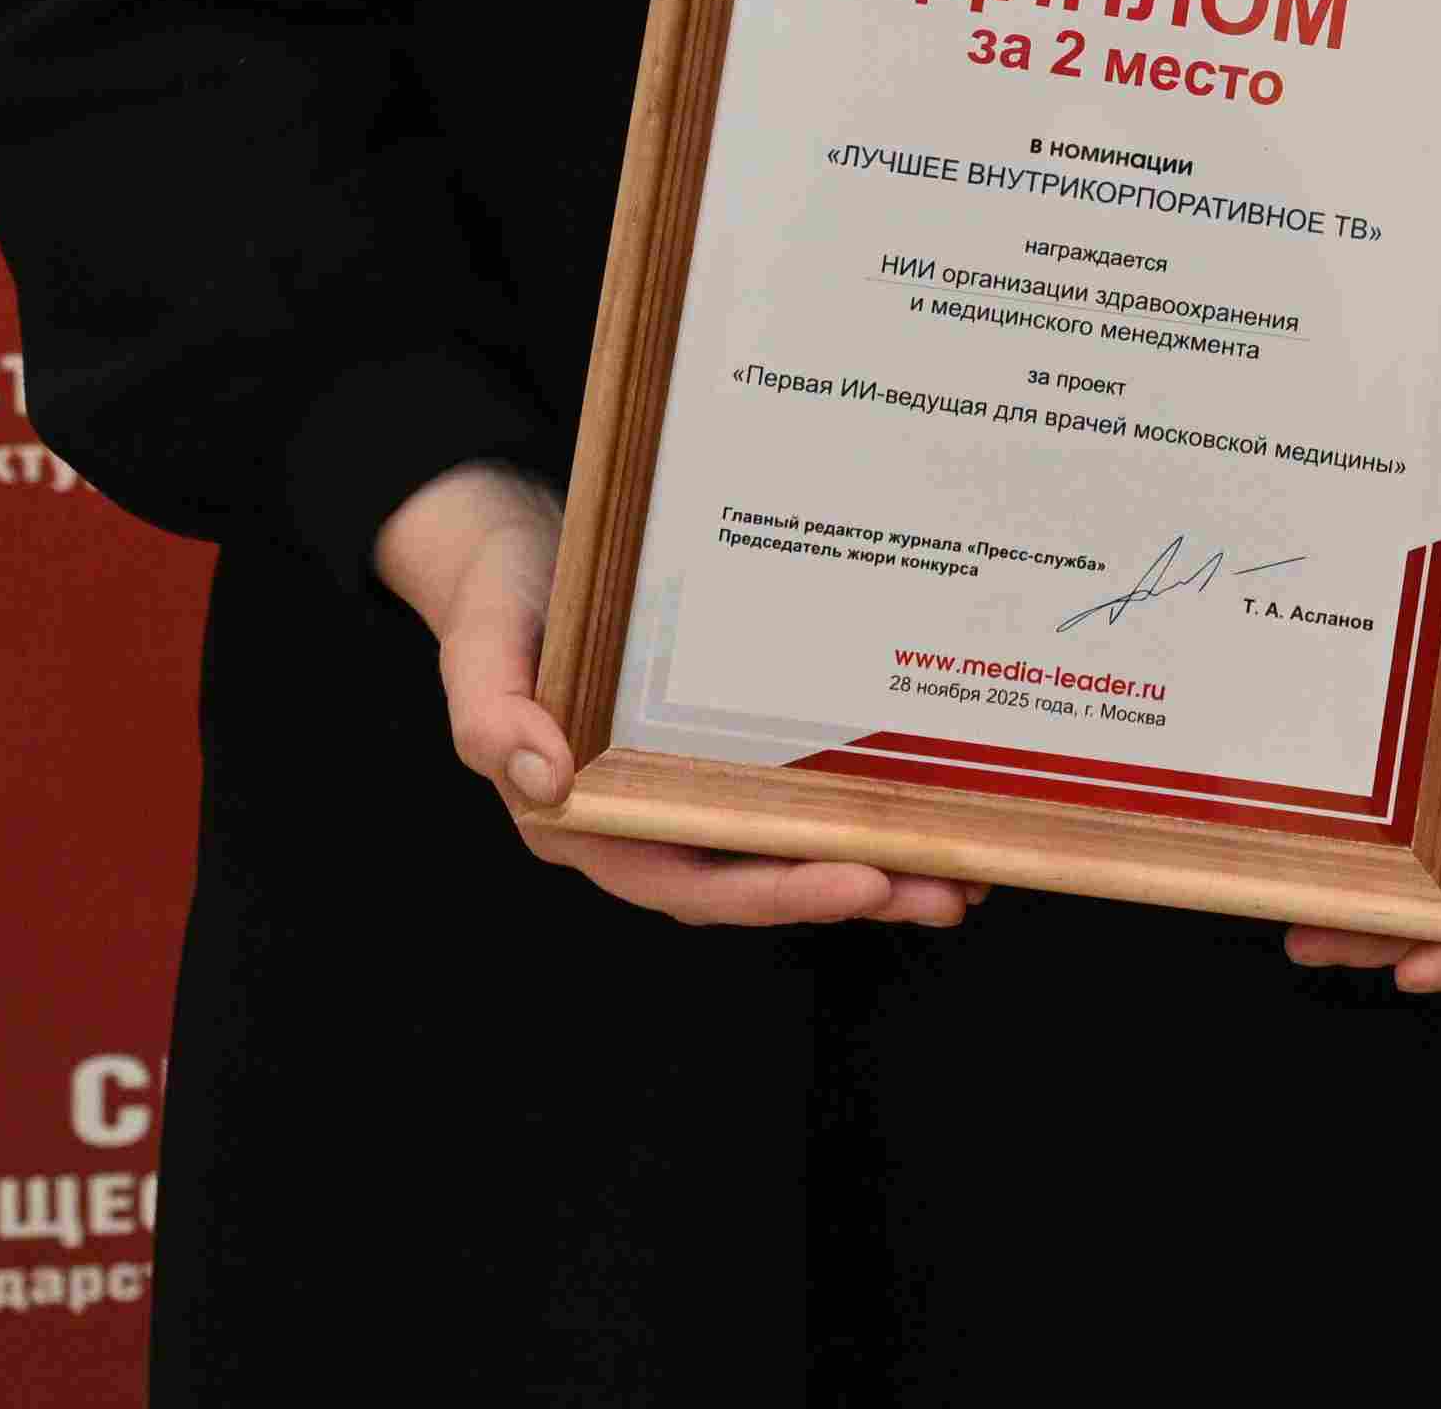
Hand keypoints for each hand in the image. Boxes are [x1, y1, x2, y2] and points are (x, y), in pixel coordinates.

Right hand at [372, 458, 987, 932]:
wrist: (513, 547)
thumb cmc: (500, 598)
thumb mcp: (479, 649)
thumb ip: (494, 717)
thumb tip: (545, 776)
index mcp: (580, 822)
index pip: (690, 883)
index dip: (776, 892)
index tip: (862, 879)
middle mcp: (639, 823)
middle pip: (756, 879)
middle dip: (856, 890)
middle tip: (947, 886)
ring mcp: (680, 789)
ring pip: (784, 846)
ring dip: (874, 862)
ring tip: (961, 865)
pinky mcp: (712, 750)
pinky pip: (788, 791)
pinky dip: (851, 804)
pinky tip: (919, 799)